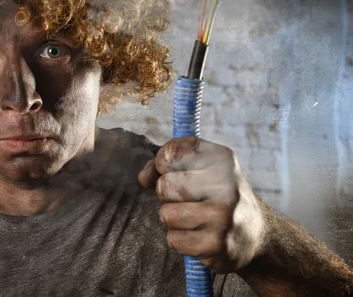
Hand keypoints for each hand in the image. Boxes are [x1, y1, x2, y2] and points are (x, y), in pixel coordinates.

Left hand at [138, 136, 265, 272]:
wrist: (255, 233)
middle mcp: (226, 183)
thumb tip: (144, 177)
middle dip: (168, 197)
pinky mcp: (217, 244)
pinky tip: (200, 235)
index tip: (180, 174)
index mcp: (220, 158)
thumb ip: (162, 166)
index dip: (163, 167)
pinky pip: (173, 240)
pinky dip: (181, 240)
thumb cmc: (214, 194)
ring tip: (196, 218)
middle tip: (191, 201)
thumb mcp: (195, 169)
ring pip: (166, 215)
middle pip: (164, 187)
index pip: (168, 154)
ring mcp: (223, 215)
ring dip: (174, 220)